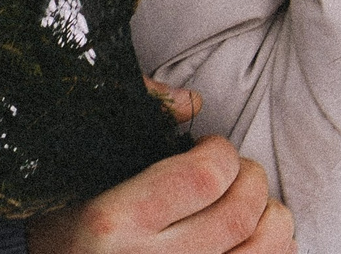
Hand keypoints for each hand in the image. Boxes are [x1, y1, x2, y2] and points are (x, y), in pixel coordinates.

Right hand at [26, 80, 292, 253]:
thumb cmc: (67, 221)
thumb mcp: (84, 166)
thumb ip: (136, 119)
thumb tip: (194, 102)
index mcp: (115, 219)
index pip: (205, 177)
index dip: (222, 152)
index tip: (209, 147)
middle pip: (239, 213)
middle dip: (251, 179)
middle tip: (235, 172)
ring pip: (262, 251)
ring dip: (271, 218)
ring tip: (250, 205)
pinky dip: (273, 250)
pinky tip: (251, 238)